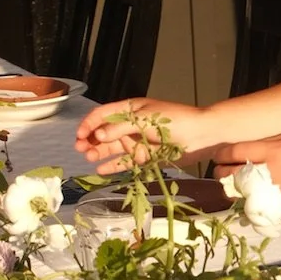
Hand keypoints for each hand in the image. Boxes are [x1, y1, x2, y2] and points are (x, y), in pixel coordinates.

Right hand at [74, 98, 214, 173]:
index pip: (103, 114)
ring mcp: (138, 141)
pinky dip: (113, 165)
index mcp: (130, 109)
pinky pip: (125, 161)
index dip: (89, 123)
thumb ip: (120, 129)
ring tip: (88, 157)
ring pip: (113, 147)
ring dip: (100, 152)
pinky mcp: (146, 156)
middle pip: (105, 132)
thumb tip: (98, 135)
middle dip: (91, 139)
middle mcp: (131, 125)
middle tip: (80, 149)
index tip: (79, 135)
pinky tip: (100, 170)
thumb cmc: (176, 120)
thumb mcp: (145, 120)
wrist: (201, 135)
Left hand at [210, 134, 280, 216]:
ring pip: (241, 195)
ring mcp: (276, 193)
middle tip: (223, 173)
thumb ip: (266, 144)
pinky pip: (259, 210)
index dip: (220, 155)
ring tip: (237, 188)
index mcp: (272, 150)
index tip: (219, 157)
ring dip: (235, 191)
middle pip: (230, 175)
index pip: (232, 153)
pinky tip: (255, 200)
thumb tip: (242, 151)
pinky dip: (253, 205)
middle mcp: (271, 172)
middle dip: (221, 173)